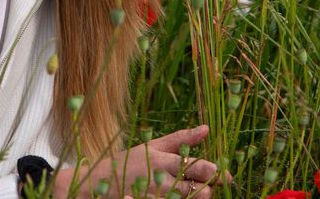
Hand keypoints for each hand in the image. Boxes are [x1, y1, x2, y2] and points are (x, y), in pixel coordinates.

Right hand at [51, 125, 222, 197]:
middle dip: (210, 189)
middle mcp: (162, 181)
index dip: (215, 172)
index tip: (224, 173)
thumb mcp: (152, 146)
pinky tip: (178, 196)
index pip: (198, 167)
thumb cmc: (126, 164)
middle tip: (212, 186)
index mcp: (164, 161)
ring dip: (197, 197)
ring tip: (193, 192)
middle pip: (199, 189)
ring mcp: (157, 198)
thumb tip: (207, 128)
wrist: (96, 186)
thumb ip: (181, 138)